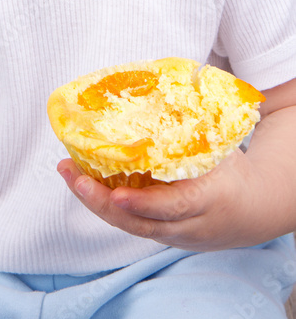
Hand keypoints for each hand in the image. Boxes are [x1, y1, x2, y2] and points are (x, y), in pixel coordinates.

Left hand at [57, 149, 265, 250]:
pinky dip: (104, 203)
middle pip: (141, 223)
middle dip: (103, 203)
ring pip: (129, 225)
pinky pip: (129, 221)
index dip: (145, 203)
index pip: (174, 206)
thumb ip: (193, 130)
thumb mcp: (220, 149)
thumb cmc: (231, 169)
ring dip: (94, 201)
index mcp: (208, 199)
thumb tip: (159, 85)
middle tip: (74, 177)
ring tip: (66, 171)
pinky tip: (81, 180)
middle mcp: (187, 224)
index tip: (118, 194)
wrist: (252, 210)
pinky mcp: (160, 234)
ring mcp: (172, 234)